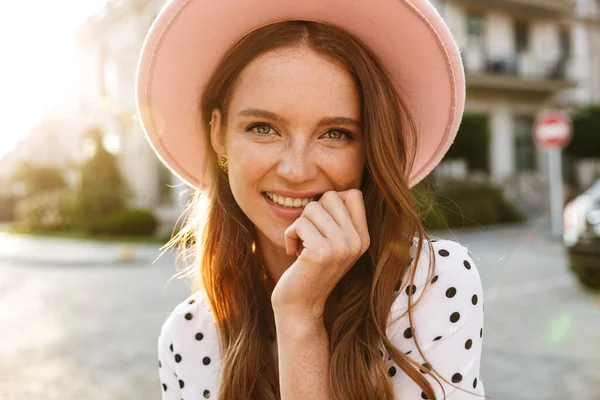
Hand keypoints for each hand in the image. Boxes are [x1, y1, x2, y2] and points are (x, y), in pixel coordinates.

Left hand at [271, 189, 369, 320]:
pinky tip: (293, 253)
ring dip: (299, 225)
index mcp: (363, 238)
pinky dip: (289, 235)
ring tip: (301, 246)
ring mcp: (341, 247)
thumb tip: (331, 192)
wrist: (301, 306)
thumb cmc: (310, 269)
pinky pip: (299, 223)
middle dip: (312, 212)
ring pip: (312, 208)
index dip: (331, 203)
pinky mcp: (321, 252)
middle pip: (331, 196)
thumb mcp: (333, 243)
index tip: (322, 226)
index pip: (353, 194)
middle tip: (309, 236)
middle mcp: (357, 242)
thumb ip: (338, 219)